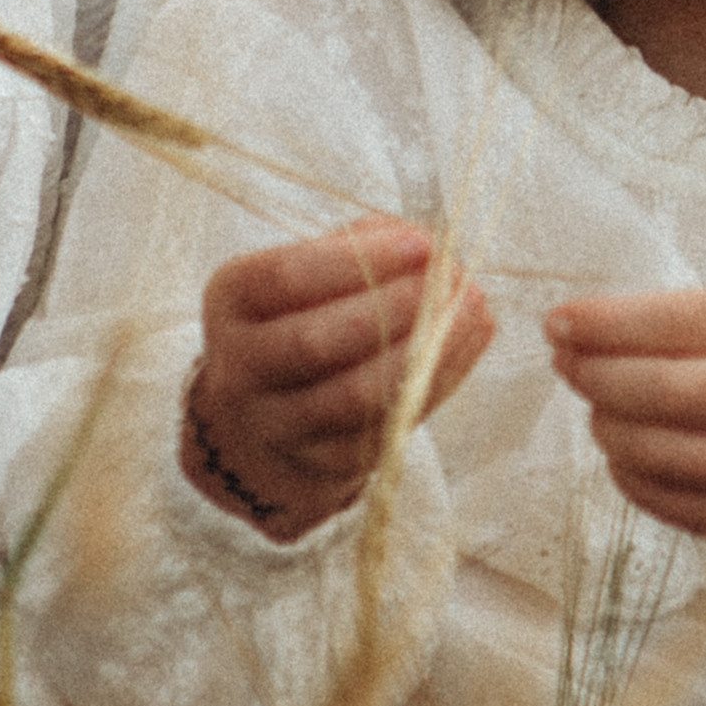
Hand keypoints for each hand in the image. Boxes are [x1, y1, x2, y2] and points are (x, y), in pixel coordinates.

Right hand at [181, 221, 495, 541]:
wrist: (264, 415)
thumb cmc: (301, 315)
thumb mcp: (308, 268)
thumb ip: (362, 246)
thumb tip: (429, 248)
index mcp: (233, 299)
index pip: (286, 277)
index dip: (358, 260)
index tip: (423, 243)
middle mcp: (241, 367)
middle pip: (315, 342)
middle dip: (393, 307)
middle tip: (452, 279)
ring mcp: (277, 424)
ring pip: (354, 395)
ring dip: (423, 350)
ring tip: (471, 309)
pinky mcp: (323, 462)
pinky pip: (384, 427)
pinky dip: (435, 383)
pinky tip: (464, 345)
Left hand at [544, 288, 705, 619]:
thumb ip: (683, 320)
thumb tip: (577, 329)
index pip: (682, 321)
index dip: (609, 323)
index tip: (557, 321)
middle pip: (667, 391)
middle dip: (598, 376)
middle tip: (565, 365)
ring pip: (662, 452)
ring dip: (608, 428)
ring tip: (596, 411)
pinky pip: (671, 502)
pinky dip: (630, 476)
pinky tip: (622, 453)